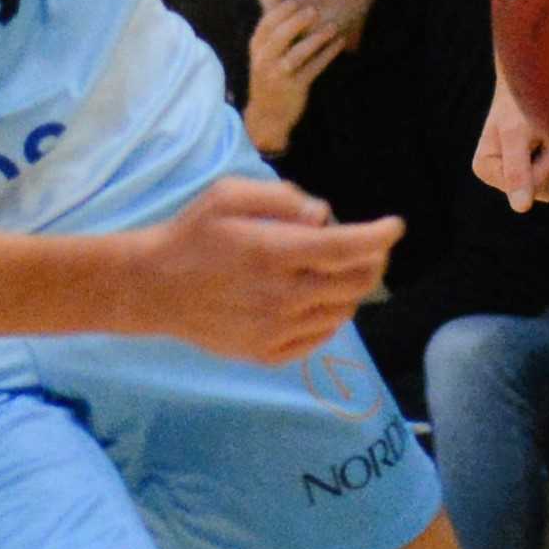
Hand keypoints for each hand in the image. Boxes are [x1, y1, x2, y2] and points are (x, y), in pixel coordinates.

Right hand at [115, 175, 400, 364]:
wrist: (153, 289)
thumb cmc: (192, 234)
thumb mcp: (229, 195)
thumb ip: (282, 197)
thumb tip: (324, 217)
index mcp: (274, 252)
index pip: (347, 247)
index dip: (380, 235)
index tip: (395, 226)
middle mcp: (282, 296)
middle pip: (355, 282)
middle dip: (372, 260)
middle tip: (366, 246)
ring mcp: (276, 330)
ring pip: (342, 311)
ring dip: (351, 288)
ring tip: (334, 270)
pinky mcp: (268, 353)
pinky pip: (320, 338)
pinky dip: (330, 316)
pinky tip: (315, 299)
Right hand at [240, 0, 347, 153]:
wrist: (266, 114)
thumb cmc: (270, 76)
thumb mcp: (264, 55)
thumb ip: (275, 33)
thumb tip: (296, 4)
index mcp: (256, 47)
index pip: (267, 22)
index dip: (284, 8)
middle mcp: (264, 60)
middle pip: (280, 35)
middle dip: (298, 20)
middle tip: (316, 9)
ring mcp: (278, 75)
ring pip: (298, 53)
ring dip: (317, 38)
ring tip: (333, 26)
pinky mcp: (295, 87)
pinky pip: (313, 68)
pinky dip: (327, 54)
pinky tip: (339, 43)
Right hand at [476, 74, 548, 211]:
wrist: (532, 82)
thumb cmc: (519, 102)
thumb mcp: (516, 133)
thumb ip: (517, 170)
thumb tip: (520, 209)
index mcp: (485, 167)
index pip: (528, 187)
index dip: (542, 165)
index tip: (538, 136)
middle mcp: (500, 177)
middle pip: (541, 192)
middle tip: (545, 132)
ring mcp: (520, 178)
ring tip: (547, 134)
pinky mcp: (537, 175)